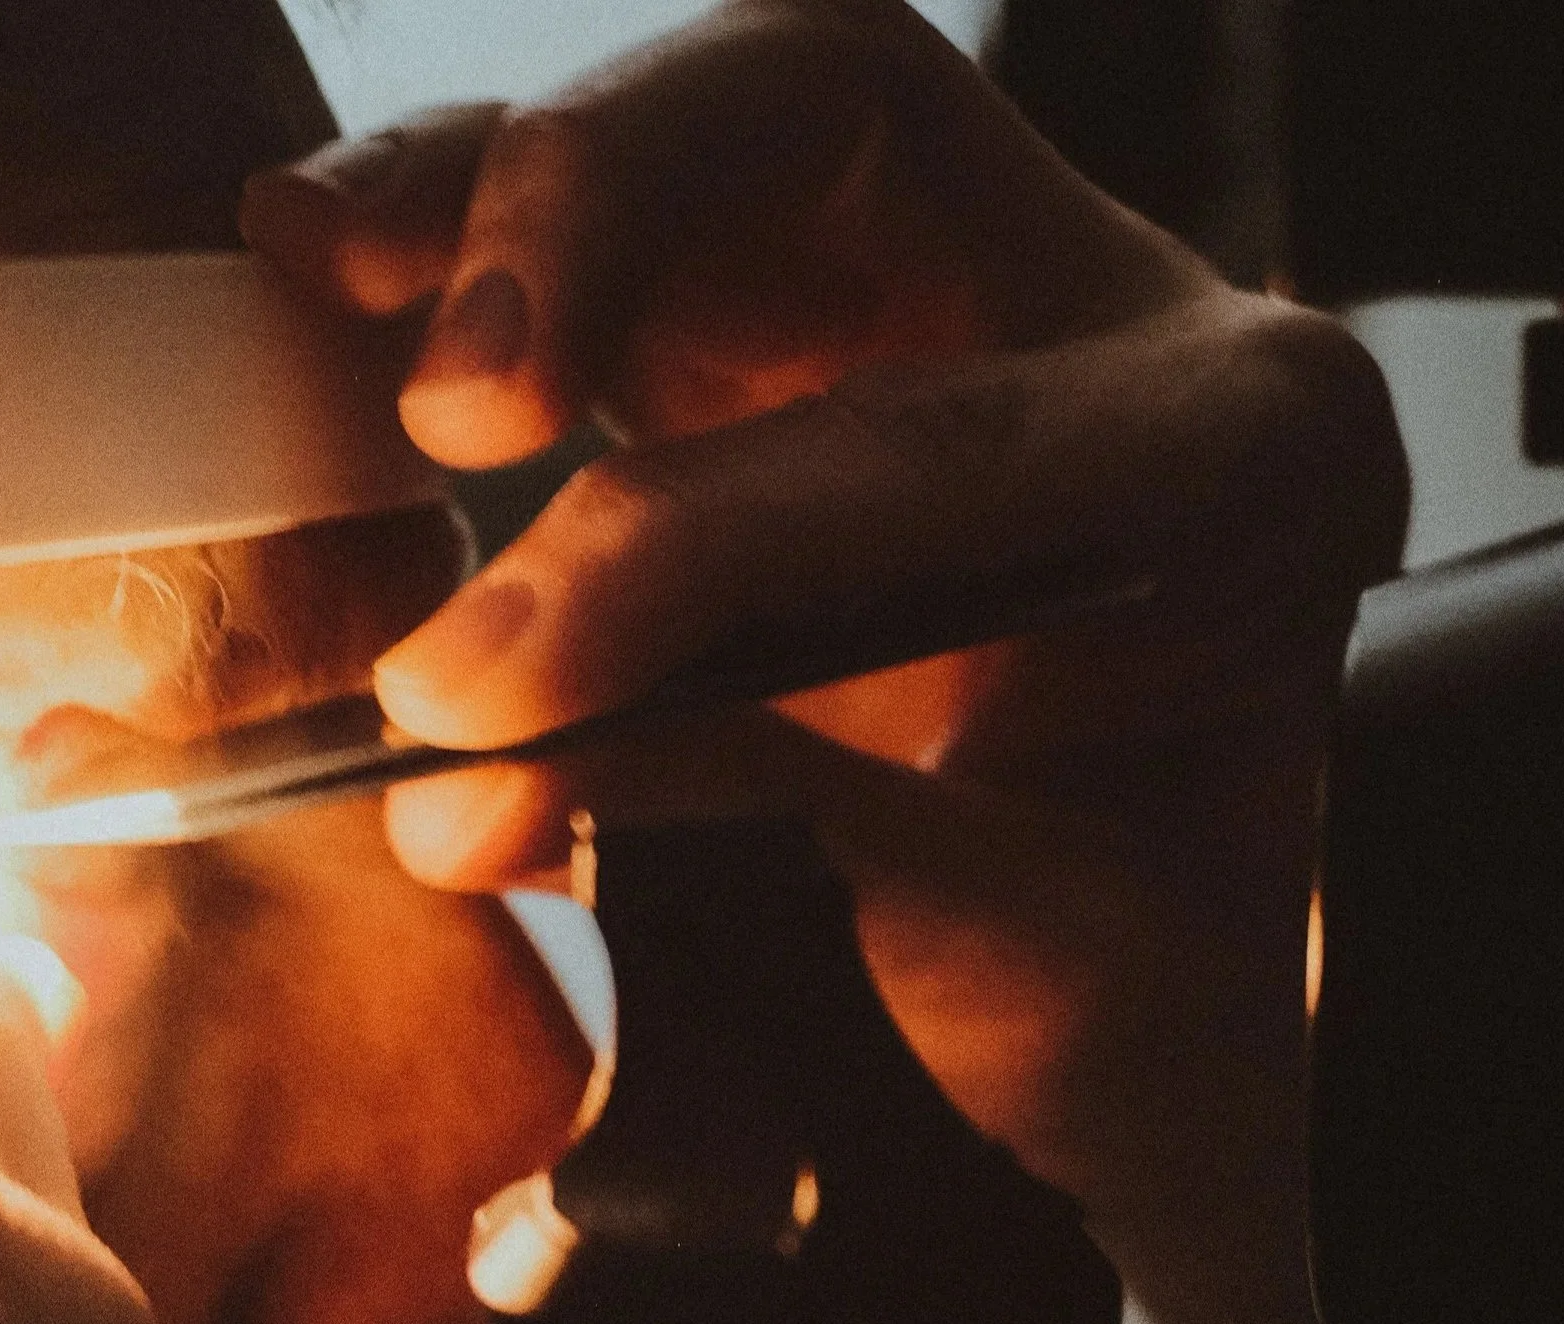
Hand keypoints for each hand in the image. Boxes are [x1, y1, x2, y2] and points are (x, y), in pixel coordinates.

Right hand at [242, 0, 1407, 1247]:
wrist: (1149, 976)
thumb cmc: (1127, 974)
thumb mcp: (1014, 948)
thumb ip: (768, 830)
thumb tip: (467, 790)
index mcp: (1245, 455)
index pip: (935, 435)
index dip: (682, 544)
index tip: (482, 685)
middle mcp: (1095, 315)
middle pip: (833, 107)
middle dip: (598, 209)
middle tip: (449, 406)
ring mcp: (935, 292)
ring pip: (706, 126)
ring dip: (490, 194)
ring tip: (319, 270)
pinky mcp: (791, 329)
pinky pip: (623, 235)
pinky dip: (467, 248)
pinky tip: (337, 279)